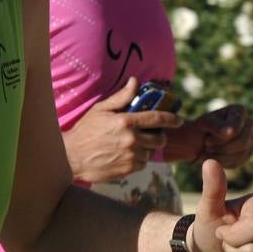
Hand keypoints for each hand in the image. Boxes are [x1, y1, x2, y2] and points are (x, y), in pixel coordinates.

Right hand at [62, 77, 182, 183]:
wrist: (72, 157)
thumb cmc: (85, 131)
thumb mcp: (101, 109)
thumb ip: (121, 97)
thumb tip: (135, 81)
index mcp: (126, 122)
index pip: (157, 119)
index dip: (172, 119)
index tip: (180, 119)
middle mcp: (131, 139)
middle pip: (159, 139)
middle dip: (159, 136)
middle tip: (152, 134)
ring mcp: (131, 156)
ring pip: (151, 152)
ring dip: (146, 148)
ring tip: (132, 144)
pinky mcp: (129, 169)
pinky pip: (143, 163)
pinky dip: (139, 159)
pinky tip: (126, 155)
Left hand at [194, 103, 252, 167]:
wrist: (198, 141)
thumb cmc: (201, 128)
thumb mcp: (204, 124)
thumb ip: (217, 125)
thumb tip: (231, 131)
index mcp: (239, 111)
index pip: (236, 126)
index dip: (221, 137)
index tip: (207, 140)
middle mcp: (248, 124)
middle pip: (242, 142)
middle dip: (221, 147)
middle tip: (206, 146)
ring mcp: (250, 139)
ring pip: (241, 154)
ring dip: (220, 155)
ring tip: (206, 151)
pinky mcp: (246, 154)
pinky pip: (238, 162)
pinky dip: (222, 162)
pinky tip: (212, 157)